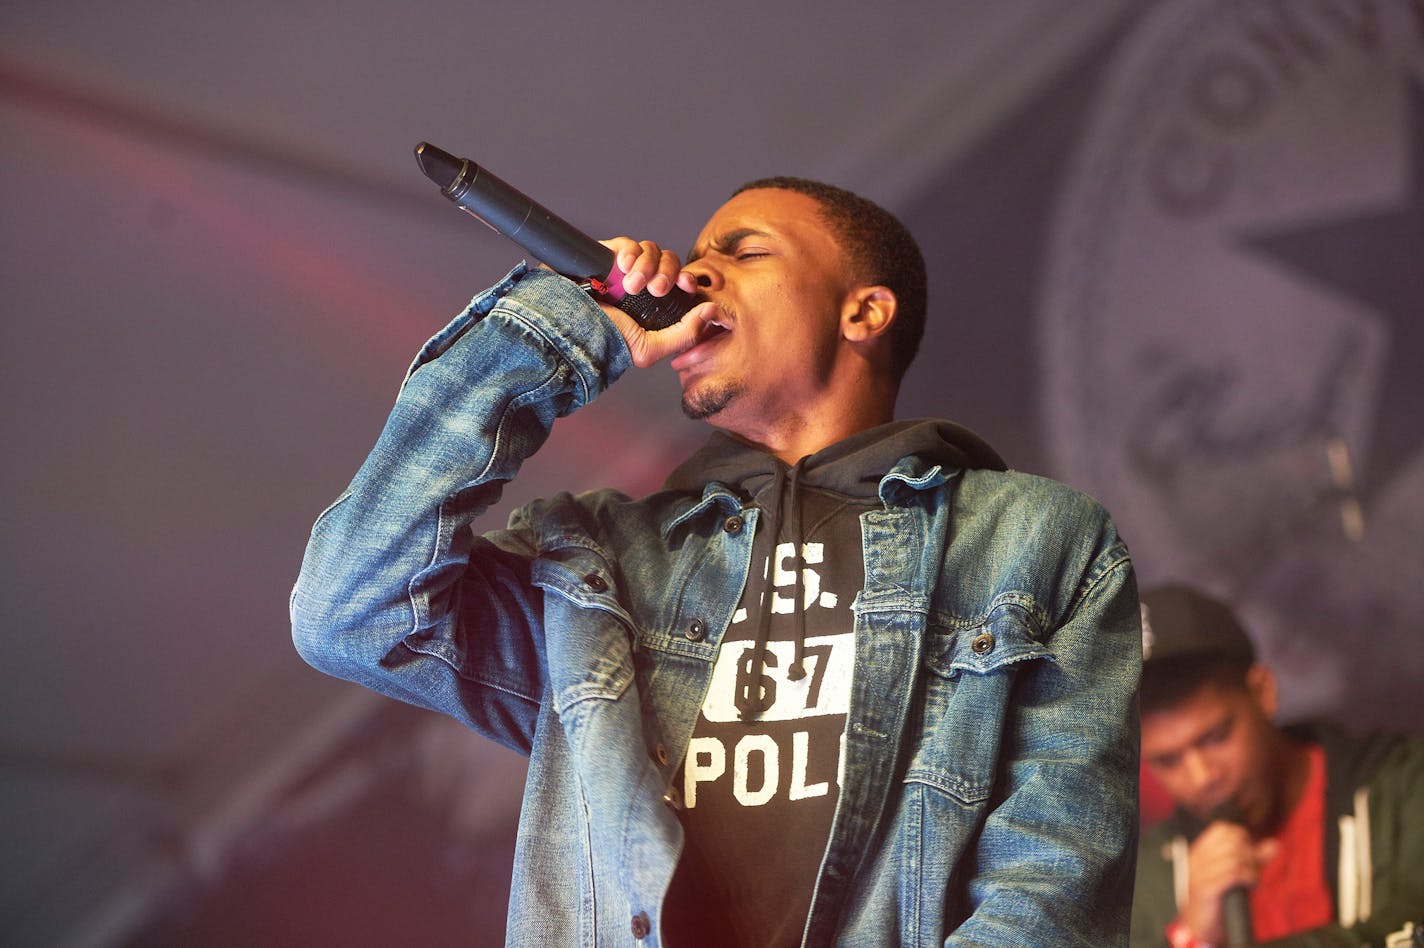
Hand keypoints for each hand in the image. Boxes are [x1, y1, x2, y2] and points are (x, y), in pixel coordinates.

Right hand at [595, 238, 716, 367]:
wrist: (566, 328)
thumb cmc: (603, 342)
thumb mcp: (648, 349)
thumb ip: (685, 334)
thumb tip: (711, 310)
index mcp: (654, 306)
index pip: (679, 283)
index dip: (687, 279)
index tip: (687, 286)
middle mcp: (641, 286)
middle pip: (669, 262)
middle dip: (666, 273)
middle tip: (656, 289)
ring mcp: (623, 270)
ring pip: (651, 250)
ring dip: (647, 266)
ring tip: (631, 285)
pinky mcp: (606, 256)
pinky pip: (629, 244)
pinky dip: (630, 253)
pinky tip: (622, 269)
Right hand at [1178, 820, 1278, 943]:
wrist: (1199, 924)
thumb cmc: (1219, 898)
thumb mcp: (1235, 874)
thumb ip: (1253, 858)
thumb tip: (1274, 844)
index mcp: (1200, 851)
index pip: (1222, 829)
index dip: (1241, 837)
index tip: (1248, 854)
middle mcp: (1197, 859)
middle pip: (1231, 841)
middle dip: (1249, 853)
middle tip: (1252, 868)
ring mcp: (1199, 873)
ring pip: (1234, 857)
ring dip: (1251, 868)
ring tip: (1251, 879)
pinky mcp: (1205, 889)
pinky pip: (1232, 874)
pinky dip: (1247, 877)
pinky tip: (1248, 884)